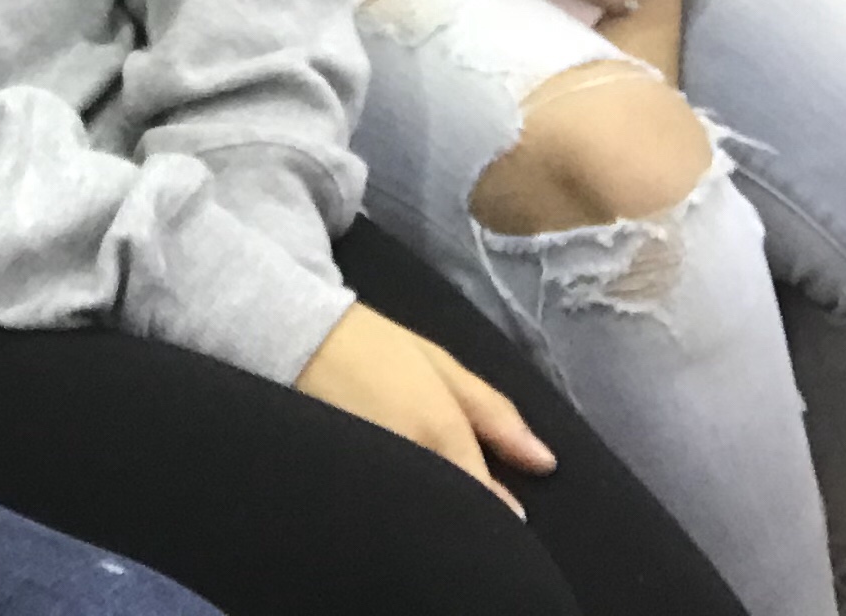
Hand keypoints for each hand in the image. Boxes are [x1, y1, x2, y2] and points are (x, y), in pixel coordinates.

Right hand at [294, 303, 554, 517]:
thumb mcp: (444, 366)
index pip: (485, 497)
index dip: (500, 508)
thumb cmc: (378, 347)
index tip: (507, 509)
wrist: (300, 337)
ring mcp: (379, 475)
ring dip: (439, 505)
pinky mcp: (351, 481)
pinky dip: (407, 501)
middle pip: (456, 509)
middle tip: (467, 492)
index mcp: (440, 432)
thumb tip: (545, 463)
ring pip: (425, 509)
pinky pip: (393, 503)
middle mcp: (413, 460)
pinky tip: (404, 490)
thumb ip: (496, 414)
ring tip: (434, 487)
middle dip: (470, 509)